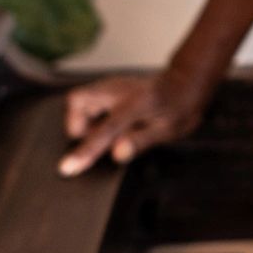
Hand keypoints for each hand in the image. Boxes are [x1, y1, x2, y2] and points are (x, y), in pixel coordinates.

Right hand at [60, 68, 211, 174]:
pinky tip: (109, 124)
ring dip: (83, 121)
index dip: (86, 151)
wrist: (184, 85)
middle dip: (75, 125)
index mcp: (136, 104)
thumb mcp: (168, 131)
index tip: (68, 168)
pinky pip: (87, 100)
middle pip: (76, 101)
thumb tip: (117, 153)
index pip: (105, 130)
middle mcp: (118, 89)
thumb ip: (141, 141)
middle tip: (95, 139)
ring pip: (79, 99)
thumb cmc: (178, 109)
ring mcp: (111, 85)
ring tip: (108, 132)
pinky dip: (89, 116)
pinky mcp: (108, 87)